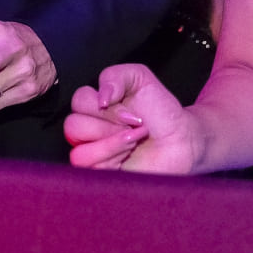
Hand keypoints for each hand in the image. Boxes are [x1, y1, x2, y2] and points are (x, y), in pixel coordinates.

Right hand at [65, 64, 194, 172]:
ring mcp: (92, 155)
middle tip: (133, 125)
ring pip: (78, 152)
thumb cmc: (160, 111)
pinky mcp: (99, 175)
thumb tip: (99, 98)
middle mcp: (88, 131)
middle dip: (108, 125)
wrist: (181, 139)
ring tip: (134, 139)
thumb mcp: (139, 78)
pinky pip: (90, 169)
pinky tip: (129, 154)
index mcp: (94, 107)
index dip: (102, 104)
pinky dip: (113, 157)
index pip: (78, 100)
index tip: (129, 111)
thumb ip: (114, 76)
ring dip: (112, 143)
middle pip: (72, 126)